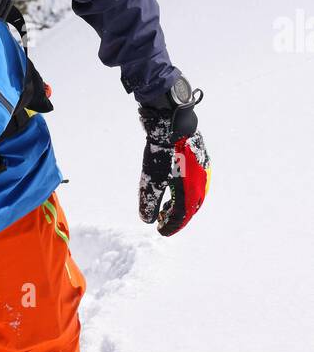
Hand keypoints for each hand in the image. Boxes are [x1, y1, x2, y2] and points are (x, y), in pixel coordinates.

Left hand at [138, 93, 210, 236]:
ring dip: (181, 204)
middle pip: (191, 207)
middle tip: (164, 223)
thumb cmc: (162, 150)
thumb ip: (150, 200)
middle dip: (177, 218)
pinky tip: (173, 189)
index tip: (160, 231)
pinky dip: (184, 191)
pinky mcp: (199, 158)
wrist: (173, 121)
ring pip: (194, 194)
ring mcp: (203, 169)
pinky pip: (195, 181)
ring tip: (166, 207)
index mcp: (193, 189)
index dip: (171, 226)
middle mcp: (202, 181)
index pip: (183, 215)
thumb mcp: (152, 177)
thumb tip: (147, 219)